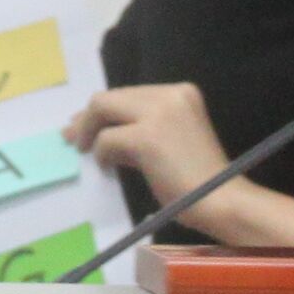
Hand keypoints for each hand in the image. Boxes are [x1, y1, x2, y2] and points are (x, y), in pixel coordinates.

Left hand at [64, 83, 293, 251]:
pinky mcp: (147, 137)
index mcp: (182, 93)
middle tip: (72, 136)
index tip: (86, 123)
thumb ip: (144, 129)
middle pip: (112, 96)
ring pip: (103, 109)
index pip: (130, 94)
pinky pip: (107, 139)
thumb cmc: (200, 180)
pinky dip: (101, 153)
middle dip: (88, 116)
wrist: (221, 200)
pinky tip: (105, 166)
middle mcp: (171, 95)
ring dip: (88, 130)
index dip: (105, 109)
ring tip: (81, 148)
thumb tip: (104, 131)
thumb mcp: (173, 140)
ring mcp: (159, 114)